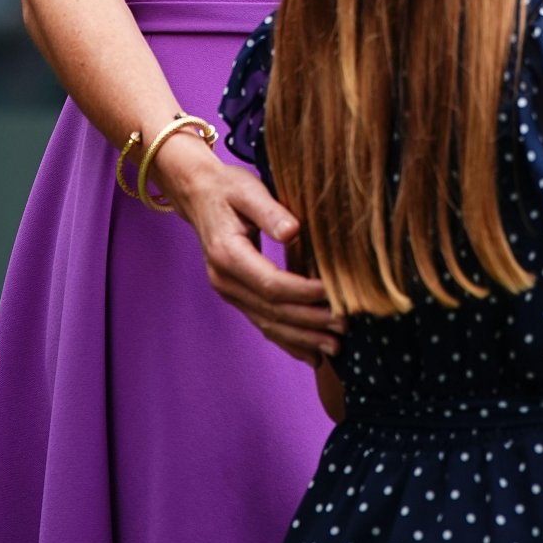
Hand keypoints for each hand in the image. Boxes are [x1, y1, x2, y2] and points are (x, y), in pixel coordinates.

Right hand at [156, 133, 345, 364]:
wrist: (198, 195)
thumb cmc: (228, 189)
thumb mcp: (248, 190)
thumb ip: (270, 211)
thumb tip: (293, 231)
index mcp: (227, 255)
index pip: (270, 284)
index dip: (303, 292)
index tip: (333, 293)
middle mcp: (224, 280)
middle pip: (271, 311)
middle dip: (310, 322)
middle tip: (344, 325)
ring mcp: (229, 292)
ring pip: (267, 324)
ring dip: (302, 339)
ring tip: (335, 348)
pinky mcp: (237, 296)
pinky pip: (262, 324)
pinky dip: (288, 341)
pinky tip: (311, 354)